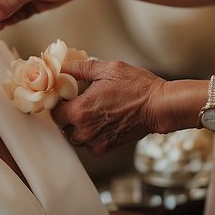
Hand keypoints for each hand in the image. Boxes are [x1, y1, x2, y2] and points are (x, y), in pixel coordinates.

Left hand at [51, 58, 166, 154]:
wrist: (159, 106)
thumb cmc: (136, 86)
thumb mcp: (107, 69)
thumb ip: (80, 68)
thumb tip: (63, 67)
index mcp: (80, 110)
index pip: (55, 112)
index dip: (59, 103)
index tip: (66, 96)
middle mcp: (85, 130)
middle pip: (63, 127)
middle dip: (68, 115)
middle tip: (79, 101)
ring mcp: (96, 141)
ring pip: (75, 138)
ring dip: (78, 126)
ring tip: (91, 111)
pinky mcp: (107, 147)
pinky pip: (89, 145)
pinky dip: (90, 136)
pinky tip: (100, 121)